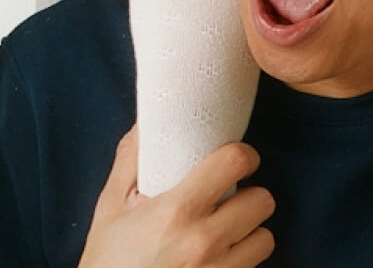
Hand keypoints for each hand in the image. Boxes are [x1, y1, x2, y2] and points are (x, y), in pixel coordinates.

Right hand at [79, 127, 274, 267]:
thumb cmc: (107, 262)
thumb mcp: (110, 208)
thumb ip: (131, 160)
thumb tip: (147, 120)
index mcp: (176, 211)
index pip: (235, 162)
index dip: (242, 155)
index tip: (238, 158)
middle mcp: (203, 242)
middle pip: (262, 200)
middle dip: (249, 195)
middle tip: (231, 198)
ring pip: (265, 238)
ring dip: (250, 232)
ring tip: (228, 230)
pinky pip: (255, 267)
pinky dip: (243, 260)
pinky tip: (222, 257)